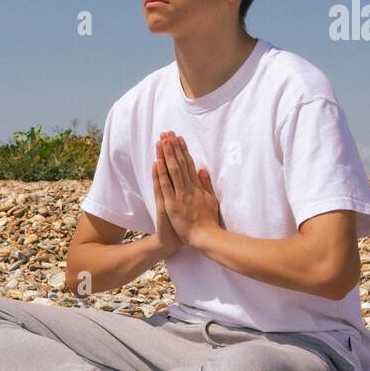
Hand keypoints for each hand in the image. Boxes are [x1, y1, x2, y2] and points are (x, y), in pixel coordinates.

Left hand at [154, 131, 223, 249]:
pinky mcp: (172, 204)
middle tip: (168, 133)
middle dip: (173, 147)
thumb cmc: (208, 221)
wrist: (205, 237)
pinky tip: (157, 162)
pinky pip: (165, 186)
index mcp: (198, 187)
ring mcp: (180, 195)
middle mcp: (189, 188)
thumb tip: (203, 168)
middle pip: (180, 163)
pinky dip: (161, 174)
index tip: (178, 138)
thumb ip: (206, 184)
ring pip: (172, 171)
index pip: (189, 164)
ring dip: (166, 155)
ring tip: (162, 141)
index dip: (183, 150)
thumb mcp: (211, 200)